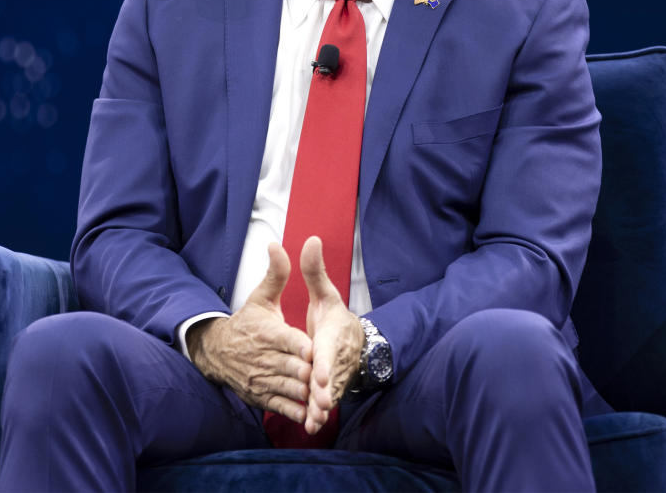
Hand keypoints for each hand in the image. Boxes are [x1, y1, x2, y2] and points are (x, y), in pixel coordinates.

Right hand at [187, 243, 313, 423]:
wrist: (216, 351)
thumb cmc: (245, 322)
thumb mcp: (260, 297)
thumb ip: (276, 274)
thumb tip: (277, 244)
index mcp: (267, 333)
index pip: (289, 341)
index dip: (304, 348)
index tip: (317, 350)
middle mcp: (263, 358)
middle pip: (292, 368)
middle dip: (310, 374)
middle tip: (327, 378)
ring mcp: (260, 379)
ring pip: (288, 389)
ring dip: (305, 395)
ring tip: (323, 396)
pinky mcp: (259, 396)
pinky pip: (279, 406)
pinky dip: (294, 410)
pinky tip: (309, 413)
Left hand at [299, 236, 364, 434]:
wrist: (355, 343)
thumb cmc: (334, 318)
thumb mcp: (326, 294)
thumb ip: (314, 271)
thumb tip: (310, 239)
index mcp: (334, 335)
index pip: (330, 350)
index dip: (325, 362)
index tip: (318, 372)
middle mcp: (337, 359)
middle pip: (332, 377)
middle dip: (325, 390)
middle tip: (317, 402)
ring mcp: (336, 377)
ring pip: (331, 394)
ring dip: (323, 406)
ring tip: (313, 419)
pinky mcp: (332, 390)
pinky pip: (327, 404)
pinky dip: (319, 415)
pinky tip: (310, 426)